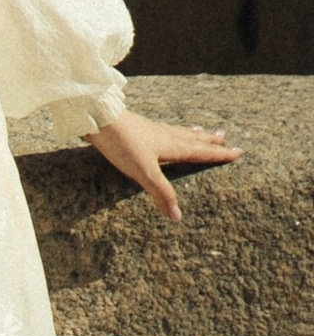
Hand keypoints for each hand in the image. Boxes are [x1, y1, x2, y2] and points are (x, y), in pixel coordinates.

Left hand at [89, 110, 239, 224]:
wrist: (97, 117)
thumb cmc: (122, 144)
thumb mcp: (144, 172)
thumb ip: (162, 193)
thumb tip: (178, 217)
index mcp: (171, 145)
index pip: (200, 151)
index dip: (218, 153)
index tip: (237, 151)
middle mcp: (164, 135)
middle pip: (192, 138)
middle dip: (209, 140)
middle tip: (225, 136)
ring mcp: (150, 129)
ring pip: (177, 131)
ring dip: (192, 133)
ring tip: (201, 130)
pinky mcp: (137, 127)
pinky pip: (162, 129)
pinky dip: (171, 130)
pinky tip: (163, 130)